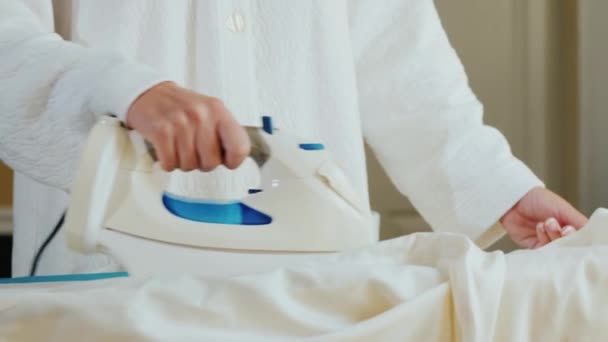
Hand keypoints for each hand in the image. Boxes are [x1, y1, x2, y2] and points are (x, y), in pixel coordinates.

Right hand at [126, 82, 249, 171]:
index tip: (226, 159)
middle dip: (202, 162)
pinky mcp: (160, 130)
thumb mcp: (209, 111)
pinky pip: (170, 163)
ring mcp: (180, 122)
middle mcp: (201, 115)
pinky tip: (167, 148)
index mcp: (218, 111)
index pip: (240, 147)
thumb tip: (236, 158)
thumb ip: (225, 132)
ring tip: (178, 145)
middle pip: (211, 162)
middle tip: (194, 150)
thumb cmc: (181, 107)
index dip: (234, 160)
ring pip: (189, 165)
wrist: (148, 92)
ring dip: (182, 161)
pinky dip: (167, 162)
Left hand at [500, 187, 587, 248]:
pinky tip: (539, 227)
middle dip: (563, 237)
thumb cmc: (539, 200)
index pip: (581, 240)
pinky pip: (542, 253)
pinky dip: (542, 240)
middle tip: (559, 225)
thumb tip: (593, 234)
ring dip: (552, 236)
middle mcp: (560, 238)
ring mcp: (547, 244)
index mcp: (571, 227)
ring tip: (546, 222)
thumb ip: (579, 222)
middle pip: (569, 248)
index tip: (570, 229)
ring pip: (556, 251)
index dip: (577, 238)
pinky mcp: (533, 248)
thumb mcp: (563, 209)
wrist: (514, 199)